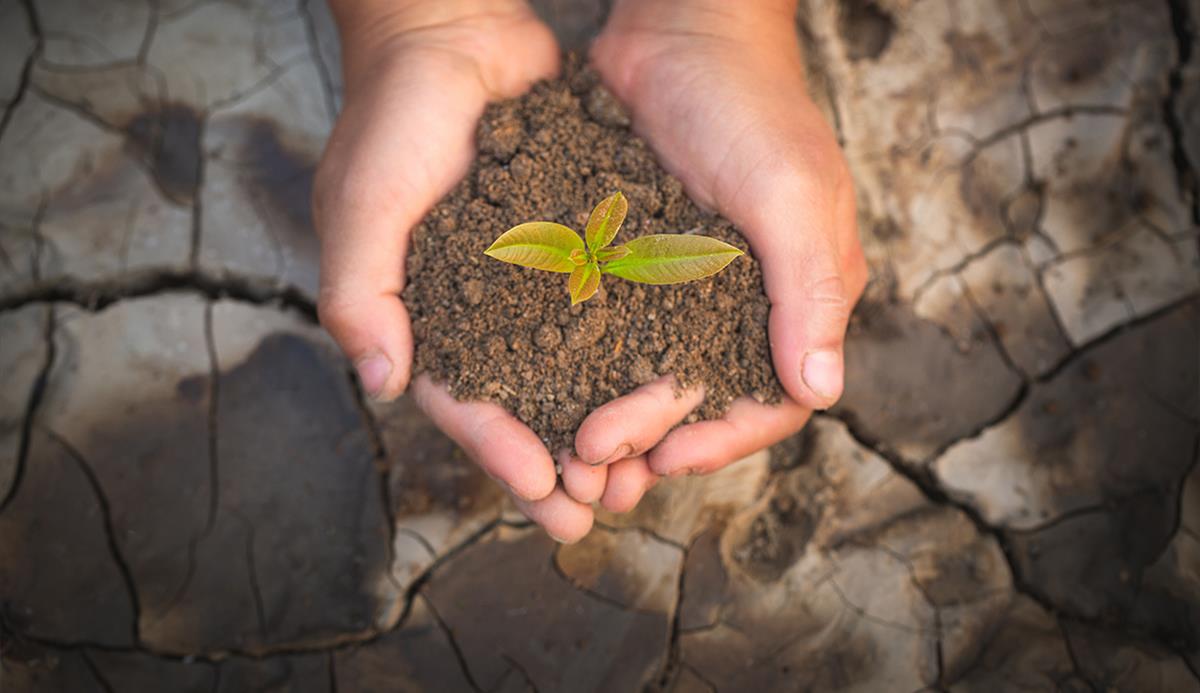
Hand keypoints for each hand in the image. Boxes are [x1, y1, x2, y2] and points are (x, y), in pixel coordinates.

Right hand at [313, 0, 592, 541]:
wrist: (452, 39)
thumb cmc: (392, 121)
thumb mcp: (363, 205)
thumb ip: (365, 292)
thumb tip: (381, 383)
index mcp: (426, 317)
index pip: (464, 400)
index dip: (500, 450)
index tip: (542, 493)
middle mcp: (485, 308)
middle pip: (526, 403)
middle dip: (560, 460)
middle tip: (600, 511)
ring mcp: (536, 278)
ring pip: (575, 368)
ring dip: (605, 421)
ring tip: (643, 472)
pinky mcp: (580, 242)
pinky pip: (610, 304)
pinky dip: (634, 347)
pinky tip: (671, 381)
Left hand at [572, 0, 867, 509]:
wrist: (679, 26)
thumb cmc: (750, 102)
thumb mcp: (790, 193)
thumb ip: (808, 291)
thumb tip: (822, 392)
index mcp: (800, 294)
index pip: (776, 400)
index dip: (725, 440)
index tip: (666, 460)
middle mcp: (746, 300)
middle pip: (703, 397)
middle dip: (651, 436)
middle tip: (594, 461)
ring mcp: (687, 281)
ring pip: (651, 372)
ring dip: (612, 412)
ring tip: (566, 445)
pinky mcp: (636, 257)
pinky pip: (613, 325)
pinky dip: (583, 360)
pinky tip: (542, 382)